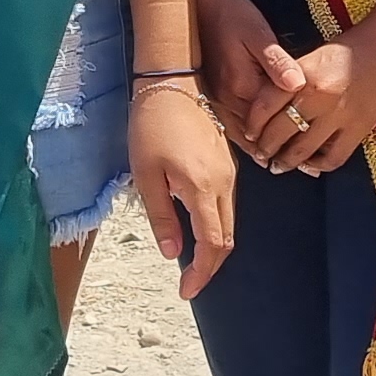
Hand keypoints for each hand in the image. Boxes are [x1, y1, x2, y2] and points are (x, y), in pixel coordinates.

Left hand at [130, 81, 236, 300]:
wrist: (171, 83)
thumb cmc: (151, 126)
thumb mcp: (146, 174)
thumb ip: (162, 216)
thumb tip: (172, 253)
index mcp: (203, 188)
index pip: (212, 244)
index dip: (201, 273)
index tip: (186, 292)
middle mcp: (223, 183)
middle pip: (227, 237)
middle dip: (210, 266)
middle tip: (188, 284)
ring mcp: (229, 173)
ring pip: (229, 221)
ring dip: (213, 245)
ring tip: (190, 262)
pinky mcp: (227, 163)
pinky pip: (226, 203)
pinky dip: (215, 224)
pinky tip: (197, 229)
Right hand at [196, 0, 307, 163]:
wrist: (198, 7)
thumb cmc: (231, 16)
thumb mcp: (258, 33)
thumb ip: (278, 61)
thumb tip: (299, 84)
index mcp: (242, 88)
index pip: (270, 123)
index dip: (288, 138)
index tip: (306, 153)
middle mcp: (226, 100)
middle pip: (252, 136)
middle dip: (272, 151)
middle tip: (294, 166)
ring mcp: (216, 100)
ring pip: (238, 135)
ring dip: (256, 148)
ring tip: (276, 161)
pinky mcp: (212, 95)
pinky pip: (228, 125)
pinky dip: (242, 137)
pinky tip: (252, 143)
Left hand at [250, 17, 375, 179]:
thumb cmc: (353, 44)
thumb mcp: (314, 56)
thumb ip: (293, 80)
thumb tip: (272, 107)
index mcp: (302, 73)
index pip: (264, 106)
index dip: (252, 125)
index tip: (250, 134)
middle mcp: (317, 95)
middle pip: (279, 131)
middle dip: (265, 148)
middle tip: (260, 155)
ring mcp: (340, 113)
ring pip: (302, 149)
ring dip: (286, 162)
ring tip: (280, 166)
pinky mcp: (361, 127)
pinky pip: (334, 157)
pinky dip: (319, 165)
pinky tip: (312, 165)